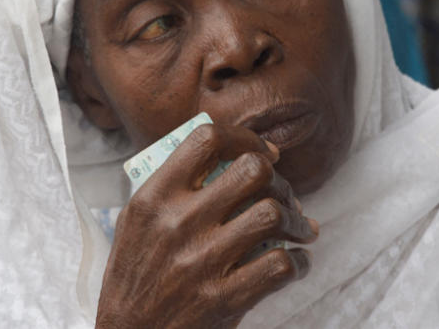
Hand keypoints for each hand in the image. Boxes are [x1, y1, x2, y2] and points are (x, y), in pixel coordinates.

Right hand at [97, 123, 318, 327]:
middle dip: (279, 180)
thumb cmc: (138, 276)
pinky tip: (294, 262)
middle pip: (252, 170)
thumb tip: (239, 156)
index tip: (263, 153)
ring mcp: (202, 262)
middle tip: (284, 196)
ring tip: (300, 229)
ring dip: (297, 220)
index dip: (245, 138)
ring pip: (272, 214)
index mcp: (153, 198)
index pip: (207, 139)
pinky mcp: (223, 299)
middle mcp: (177, 223)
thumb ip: (175, 186)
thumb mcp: (138, 222)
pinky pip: (280, 265)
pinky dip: (298, 261)